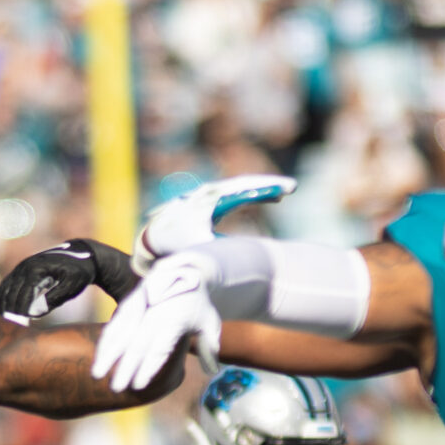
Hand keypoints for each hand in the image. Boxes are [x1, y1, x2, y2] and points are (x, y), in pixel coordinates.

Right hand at [0, 238, 135, 322]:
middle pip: (11, 292)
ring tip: (2, 323)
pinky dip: (2, 298)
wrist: (82, 257)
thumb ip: (55, 298)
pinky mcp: (21, 270)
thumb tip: (36, 313)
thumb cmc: (79, 273)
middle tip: (11, 329)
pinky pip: (6, 285)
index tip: (21, 325)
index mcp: (36, 269)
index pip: (23, 293)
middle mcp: (25, 266)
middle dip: (10, 311)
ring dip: (2, 305)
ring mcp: (21, 267)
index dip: (21, 311)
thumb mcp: (71, 286)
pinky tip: (2, 311)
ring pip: (5, 288)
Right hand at [92, 253, 220, 391]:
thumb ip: (209, 346)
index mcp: (176, 319)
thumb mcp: (210, 321)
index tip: (138, 385)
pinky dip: (106, 340)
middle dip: (125, 367)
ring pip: (120, 332)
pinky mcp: (130, 303)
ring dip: (108, 354)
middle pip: (137, 344)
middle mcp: (155, 313)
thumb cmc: (198, 302)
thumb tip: (212, 370)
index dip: (148, 367)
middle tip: (115, 388)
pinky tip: (99, 357)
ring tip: (97, 374)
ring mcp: (140, 306)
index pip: (160, 348)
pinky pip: (115, 323)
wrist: (185, 267)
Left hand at [136, 175, 294, 267]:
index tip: (287, 188)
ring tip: (286, 193)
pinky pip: (241, 195)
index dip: (266, 188)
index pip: (243, 187)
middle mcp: (211, 192)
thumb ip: (214, 252)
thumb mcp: (197, 249)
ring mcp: (212, 195)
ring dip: (266, 190)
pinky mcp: (214, 202)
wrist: (153, 241)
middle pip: (246, 183)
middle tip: (292, 187)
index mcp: (210, 199)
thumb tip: (231, 260)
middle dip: (270, 186)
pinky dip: (258, 196)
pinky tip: (273, 200)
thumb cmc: (175, 245)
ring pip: (245, 187)